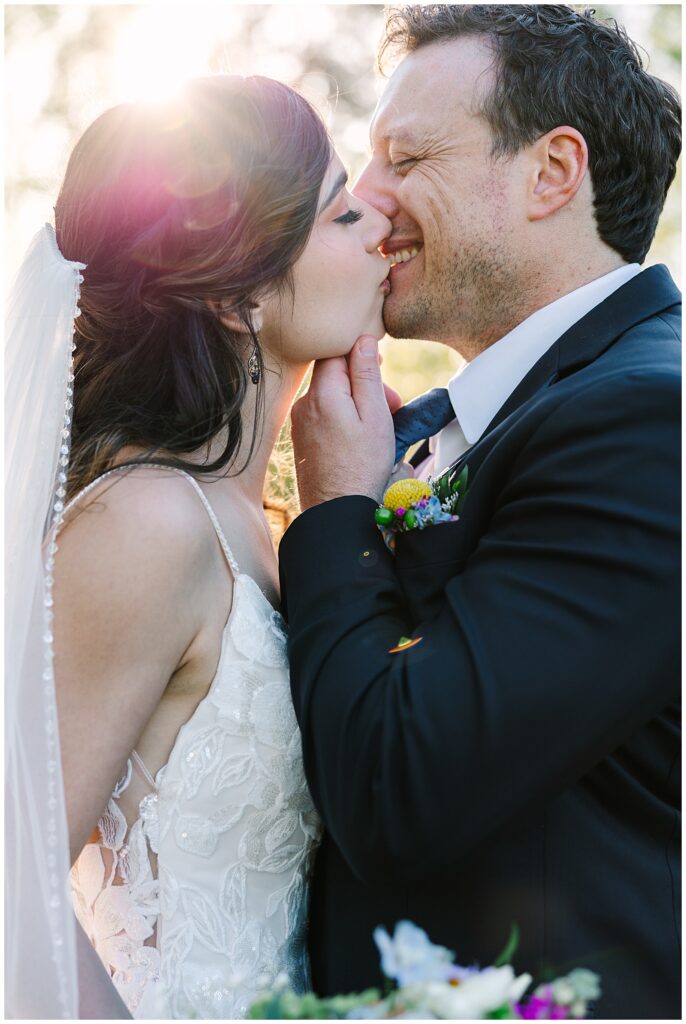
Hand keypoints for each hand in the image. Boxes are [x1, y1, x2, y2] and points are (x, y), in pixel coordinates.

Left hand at [291, 335, 395, 509]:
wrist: (337, 512)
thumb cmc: (361, 467)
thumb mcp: (374, 415)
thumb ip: (367, 374)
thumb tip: (363, 340)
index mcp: (321, 393)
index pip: (335, 352)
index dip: (360, 354)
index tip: (382, 368)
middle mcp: (304, 404)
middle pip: (335, 375)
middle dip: (365, 383)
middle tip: (391, 403)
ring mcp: (300, 423)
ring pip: (332, 397)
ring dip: (358, 402)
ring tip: (380, 426)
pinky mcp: (303, 440)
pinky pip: (326, 416)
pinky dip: (346, 419)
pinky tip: (362, 439)